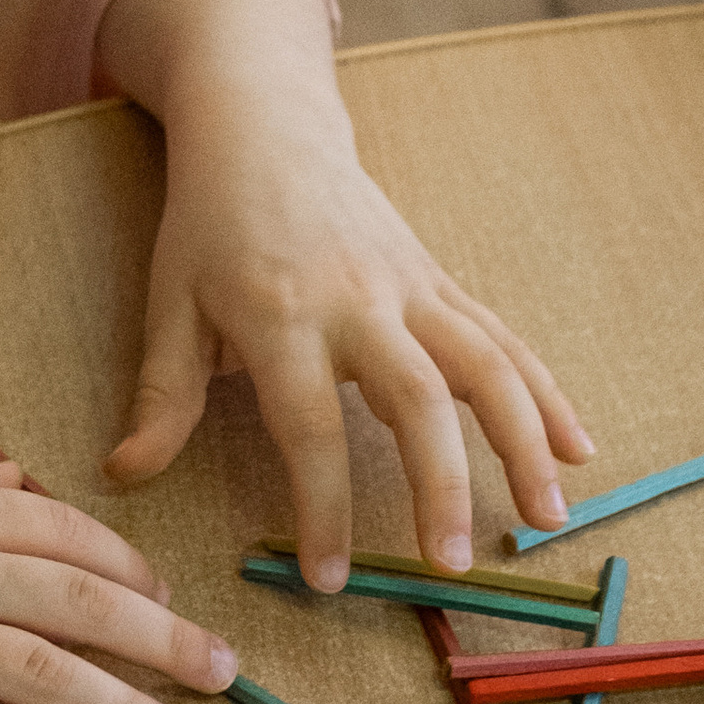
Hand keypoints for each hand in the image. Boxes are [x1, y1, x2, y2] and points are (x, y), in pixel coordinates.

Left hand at [96, 0, 590, 583]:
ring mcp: (411, 287)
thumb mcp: (169, 301)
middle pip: (415, 397)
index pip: (309, 425)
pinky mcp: (440, 280)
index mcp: (280, 313)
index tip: (330, 578)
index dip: (321, 505)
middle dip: (441, 484)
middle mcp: (357, 300)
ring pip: (484, 364)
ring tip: (548, 519)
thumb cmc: (209, 221)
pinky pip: (503, 340)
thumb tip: (126, 474)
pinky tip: (577, 449)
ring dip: (523, 442)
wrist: (267, 125)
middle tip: (453, 564)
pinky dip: (546, 394)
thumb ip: (162, 394)